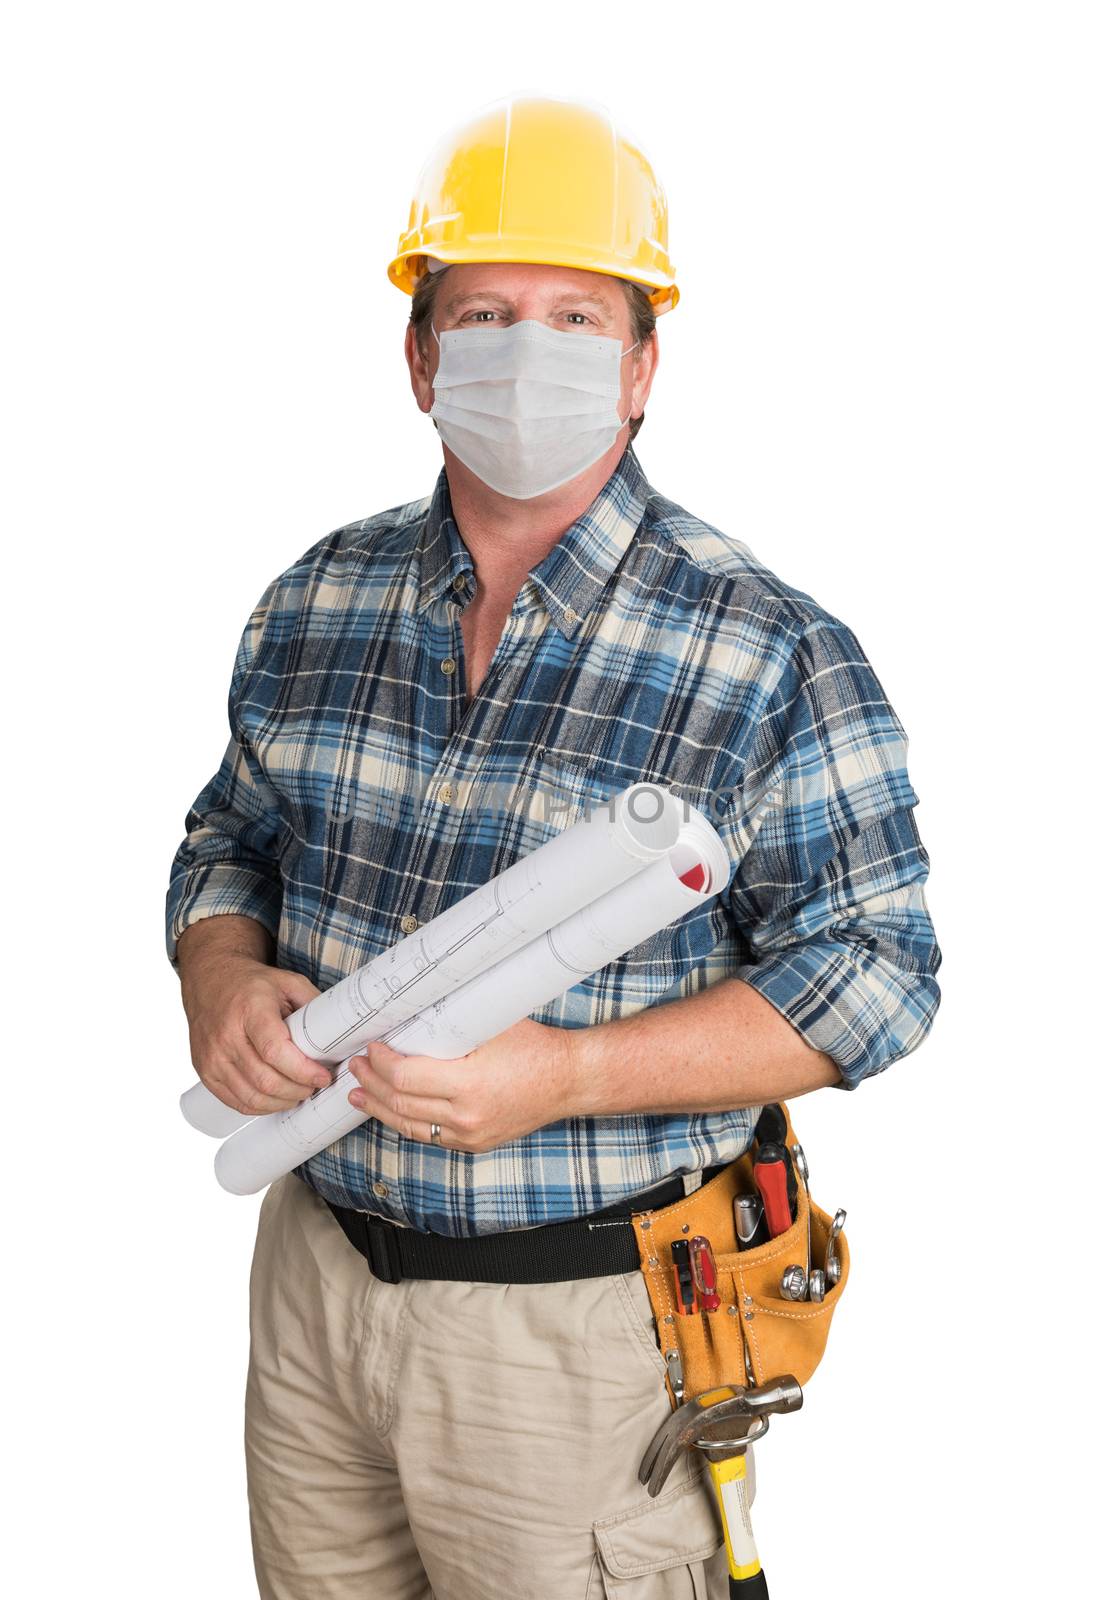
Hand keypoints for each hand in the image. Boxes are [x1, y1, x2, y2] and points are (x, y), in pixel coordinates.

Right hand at [182, 952, 327, 1115]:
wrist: (210, 981)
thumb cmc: (252, 984)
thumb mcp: (288, 982)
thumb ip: (314, 1005)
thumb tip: (340, 1031)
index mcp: (250, 1009)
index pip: (275, 1051)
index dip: (303, 1070)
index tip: (323, 1076)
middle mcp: (226, 1035)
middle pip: (265, 1080)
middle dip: (298, 1090)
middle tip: (315, 1085)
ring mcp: (212, 1057)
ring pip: (252, 1097)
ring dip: (282, 1101)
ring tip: (299, 1092)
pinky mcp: (205, 1072)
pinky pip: (236, 1102)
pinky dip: (261, 1107)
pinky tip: (277, 1098)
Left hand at [345, 1017, 579, 1152]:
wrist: (568, 1081)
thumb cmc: (535, 1047)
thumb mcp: (492, 1026)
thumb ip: (451, 1025)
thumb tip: (411, 1011)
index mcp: (470, 1084)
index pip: (406, 1077)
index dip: (381, 1063)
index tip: (371, 1048)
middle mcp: (466, 1116)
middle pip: (400, 1103)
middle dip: (371, 1083)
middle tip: (356, 1066)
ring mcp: (469, 1135)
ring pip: (408, 1125)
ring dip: (379, 1108)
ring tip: (358, 1095)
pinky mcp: (473, 1144)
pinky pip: (428, 1135)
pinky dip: (404, 1121)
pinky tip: (390, 1111)